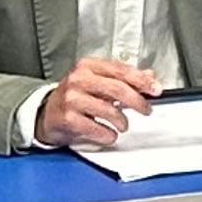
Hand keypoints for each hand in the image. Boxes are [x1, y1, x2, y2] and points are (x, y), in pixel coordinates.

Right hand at [37, 57, 163, 150]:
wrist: (46, 114)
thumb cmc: (74, 97)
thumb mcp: (97, 81)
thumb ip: (123, 78)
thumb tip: (149, 76)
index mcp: (87, 66)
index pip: (120, 70)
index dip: (141, 80)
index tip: (155, 89)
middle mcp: (78, 79)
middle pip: (117, 89)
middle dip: (137, 101)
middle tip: (146, 110)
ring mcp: (72, 99)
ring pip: (109, 110)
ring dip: (122, 121)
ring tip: (122, 124)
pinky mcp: (68, 118)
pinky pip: (98, 128)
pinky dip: (108, 134)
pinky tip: (109, 134)